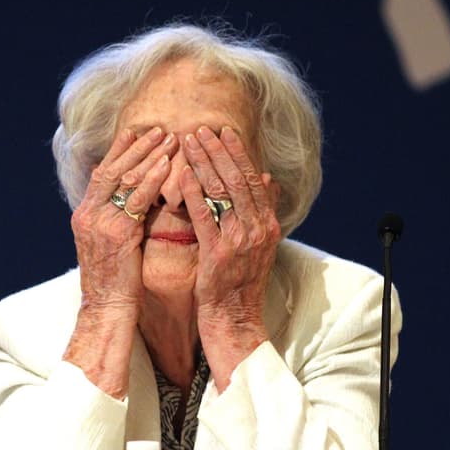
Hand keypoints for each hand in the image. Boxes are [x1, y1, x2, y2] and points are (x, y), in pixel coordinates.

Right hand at [71, 126, 177, 314]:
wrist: (107, 307)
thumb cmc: (115, 281)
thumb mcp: (111, 244)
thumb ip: (117, 219)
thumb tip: (132, 199)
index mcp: (85, 214)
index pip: (102, 173)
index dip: (120, 151)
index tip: (137, 131)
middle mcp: (88, 214)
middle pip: (112, 168)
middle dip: (136, 147)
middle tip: (158, 128)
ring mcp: (100, 222)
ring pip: (124, 179)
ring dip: (148, 156)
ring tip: (169, 139)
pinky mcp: (116, 233)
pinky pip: (136, 200)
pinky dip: (152, 180)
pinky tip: (167, 166)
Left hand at [179, 125, 280, 385]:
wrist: (235, 322)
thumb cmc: (239, 286)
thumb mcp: (258, 246)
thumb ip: (262, 212)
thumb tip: (267, 179)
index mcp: (267, 225)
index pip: (252, 179)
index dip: (237, 153)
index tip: (223, 131)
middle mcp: (257, 229)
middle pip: (236, 179)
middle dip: (218, 150)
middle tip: (201, 127)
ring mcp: (239, 241)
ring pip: (220, 192)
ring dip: (203, 162)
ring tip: (187, 141)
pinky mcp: (218, 254)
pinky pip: (204, 216)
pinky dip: (194, 192)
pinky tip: (182, 174)